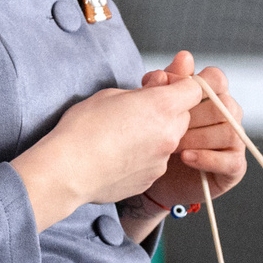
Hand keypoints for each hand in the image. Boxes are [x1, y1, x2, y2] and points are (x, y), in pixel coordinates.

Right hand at [10, 51, 206, 231]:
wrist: (68, 171)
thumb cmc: (82, 130)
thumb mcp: (111, 94)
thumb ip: (142, 91)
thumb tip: (157, 88)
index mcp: (162, 106)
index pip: (194, 89)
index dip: (180, 85)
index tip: (163, 86)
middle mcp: (169, 134)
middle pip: (184, 116)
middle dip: (168, 111)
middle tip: (139, 110)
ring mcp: (162, 159)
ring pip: (170, 140)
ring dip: (156, 134)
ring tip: (124, 136)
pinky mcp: (152, 177)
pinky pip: (157, 160)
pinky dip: (146, 155)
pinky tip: (120, 154)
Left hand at [136, 52, 246, 218]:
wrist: (151, 175)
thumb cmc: (158, 136)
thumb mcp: (158, 106)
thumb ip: (169, 82)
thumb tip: (184, 56)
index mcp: (212, 97)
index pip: (217, 79)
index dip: (195, 83)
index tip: (171, 94)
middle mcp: (228, 116)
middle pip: (223, 105)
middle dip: (192, 115)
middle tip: (167, 126)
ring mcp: (235, 142)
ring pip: (228, 132)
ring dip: (197, 137)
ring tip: (173, 145)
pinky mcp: (234, 168)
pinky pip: (230, 159)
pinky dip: (206, 157)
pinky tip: (185, 157)